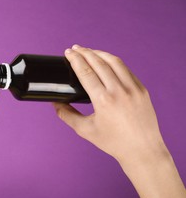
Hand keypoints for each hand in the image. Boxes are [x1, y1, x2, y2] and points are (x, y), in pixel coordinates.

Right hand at [54, 45, 168, 165]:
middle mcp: (119, 91)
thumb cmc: (113, 142)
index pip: (86, 72)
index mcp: (103, 101)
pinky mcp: (142, 89)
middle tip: (75, 48)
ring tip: (89, 50)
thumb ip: (67, 115)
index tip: (68, 52)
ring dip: (99, 53)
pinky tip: (106, 61)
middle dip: (85, 52)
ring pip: (114, 62)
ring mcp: (133, 88)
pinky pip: (126, 70)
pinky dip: (114, 62)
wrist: (142, 150)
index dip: (75, 59)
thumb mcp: (85, 130)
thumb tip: (55, 103)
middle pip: (99, 63)